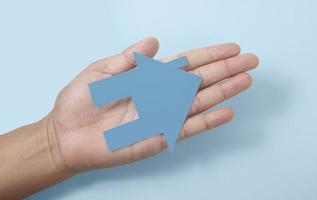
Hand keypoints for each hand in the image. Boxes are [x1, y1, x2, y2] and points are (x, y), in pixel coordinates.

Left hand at [49, 37, 258, 171]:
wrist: (65, 135)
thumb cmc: (79, 102)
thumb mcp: (100, 72)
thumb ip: (128, 59)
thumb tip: (152, 43)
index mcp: (146, 78)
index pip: (184, 64)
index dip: (207, 55)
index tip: (230, 48)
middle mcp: (158, 96)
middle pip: (198, 80)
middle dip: (225, 70)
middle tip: (251, 60)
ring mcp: (160, 116)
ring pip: (198, 102)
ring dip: (223, 91)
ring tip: (246, 80)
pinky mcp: (157, 137)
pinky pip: (186, 128)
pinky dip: (207, 121)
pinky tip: (226, 112)